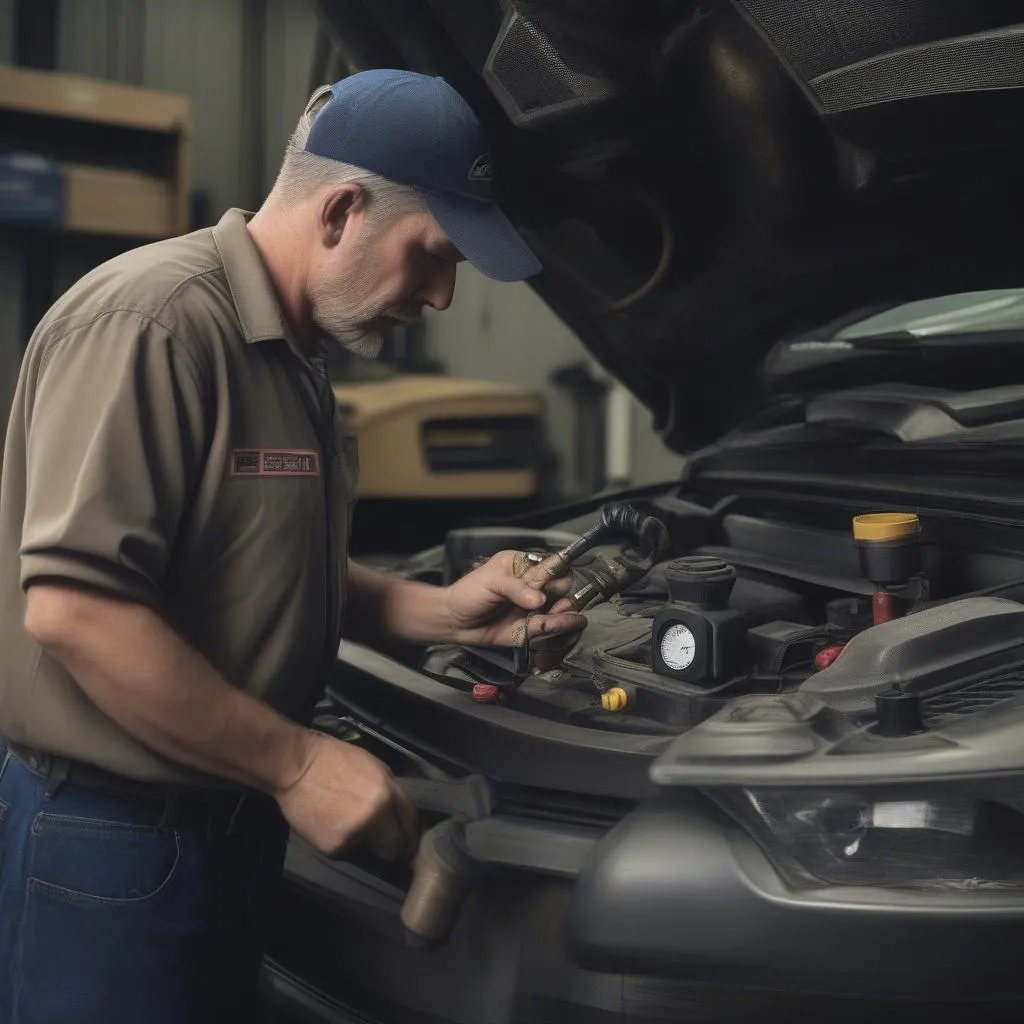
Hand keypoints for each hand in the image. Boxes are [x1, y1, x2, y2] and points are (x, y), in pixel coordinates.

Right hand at [276, 731, 418, 861]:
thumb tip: (397, 811)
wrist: (296, 767)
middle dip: (392, 847)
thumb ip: (389, 789)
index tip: (409, 842)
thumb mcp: (373, 766)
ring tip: (345, 822)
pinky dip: (341, 841)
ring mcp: (355, 834)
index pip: (410, 821)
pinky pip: (346, 850)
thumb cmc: (333, 760)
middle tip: (384, 843)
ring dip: (362, 841)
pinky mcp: (335, 847)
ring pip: (368, 849)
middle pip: (395, 846)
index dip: (410, 834)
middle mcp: (376, 816)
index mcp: (387, 792)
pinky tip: (330, 825)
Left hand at [444, 550, 587, 669]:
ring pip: (569, 615)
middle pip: (568, 592)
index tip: (545, 590)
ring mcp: (539, 610)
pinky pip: (558, 634)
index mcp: (529, 567)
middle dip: (562, 603)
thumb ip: (515, 588)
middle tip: (545, 611)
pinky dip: (560, 640)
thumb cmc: (469, 593)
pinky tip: (551, 640)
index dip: (558, 578)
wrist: (454, 622)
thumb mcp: (490, 581)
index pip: (559, 567)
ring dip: (565, 623)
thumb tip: (540, 601)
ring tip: (547, 627)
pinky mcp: (535, 631)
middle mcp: (538, 587)